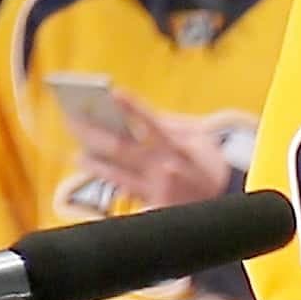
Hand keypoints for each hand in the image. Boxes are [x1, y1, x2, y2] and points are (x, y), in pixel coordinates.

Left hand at [71, 93, 235, 210]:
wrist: (228, 208)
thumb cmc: (211, 168)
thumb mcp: (203, 141)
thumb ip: (174, 125)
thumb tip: (140, 112)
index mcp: (180, 147)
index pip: (152, 122)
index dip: (132, 106)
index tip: (113, 92)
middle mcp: (164, 167)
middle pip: (120, 147)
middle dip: (92, 131)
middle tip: (72, 118)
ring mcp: (156, 188)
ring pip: (114, 172)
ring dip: (92, 160)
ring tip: (77, 149)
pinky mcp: (152, 205)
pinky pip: (123, 189)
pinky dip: (105, 176)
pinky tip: (90, 165)